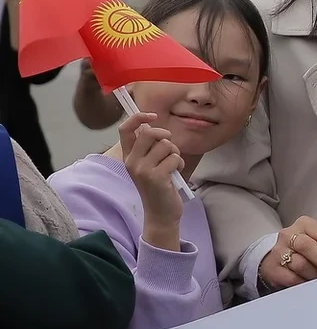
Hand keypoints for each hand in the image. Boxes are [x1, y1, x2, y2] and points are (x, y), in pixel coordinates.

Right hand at [118, 113, 183, 247]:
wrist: (160, 213)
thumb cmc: (159, 186)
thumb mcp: (149, 165)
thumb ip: (149, 147)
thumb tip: (154, 126)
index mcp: (128, 157)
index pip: (125, 129)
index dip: (138, 117)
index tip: (153, 115)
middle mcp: (132, 162)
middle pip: (150, 133)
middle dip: (166, 137)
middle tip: (170, 149)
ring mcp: (142, 170)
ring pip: (166, 145)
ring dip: (175, 153)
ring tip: (172, 166)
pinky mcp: (156, 177)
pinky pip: (174, 158)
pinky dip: (179, 164)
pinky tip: (174, 175)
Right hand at [257, 216, 316, 289]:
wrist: (277, 258)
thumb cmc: (303, 250)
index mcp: (305, 224)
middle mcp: (289, 234)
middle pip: (308, 246)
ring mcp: (278, 250)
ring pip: (300, 264)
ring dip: (315, 274)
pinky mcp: (271, 267)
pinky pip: (291, 278)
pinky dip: (303, 282)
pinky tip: (308, 283)